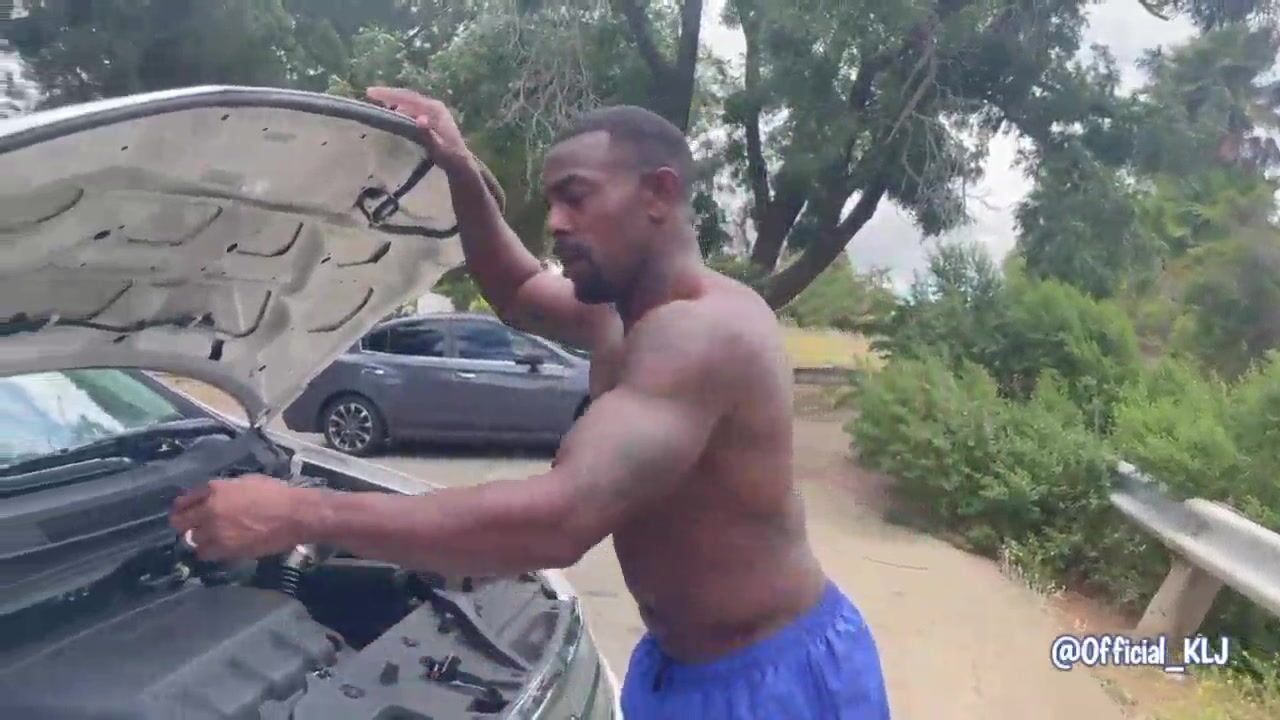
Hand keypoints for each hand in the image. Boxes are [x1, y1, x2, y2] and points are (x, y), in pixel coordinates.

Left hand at [169, 474, 312, 561]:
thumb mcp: (246, 482)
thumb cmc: (276, 494)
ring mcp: (215, 532)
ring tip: (211, 539)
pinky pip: (205, 554)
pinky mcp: (225, 549)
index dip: (182, 508)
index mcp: (215, 489)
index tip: (184, 512)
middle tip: (192, 528)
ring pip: (192, 540)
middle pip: (180, 522)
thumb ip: (224, 490)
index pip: (184, 500)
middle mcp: (209, 510)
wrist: (294, 515)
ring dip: (200, 539)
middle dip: (184, 524)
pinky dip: (210, 551)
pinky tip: (220, 548)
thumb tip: (212, 498)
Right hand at [366, 87, 472, 172]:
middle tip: (370, 92)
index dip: (390, 94)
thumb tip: (418, 120)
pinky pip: (411, 109)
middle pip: (407, 96)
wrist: (460, 163)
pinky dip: (399, 108)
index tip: (373, 93)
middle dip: (389, 94)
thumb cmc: (450, 156)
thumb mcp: (439, 148)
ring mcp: (432, 111)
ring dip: (394, 100)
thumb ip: (428, 134)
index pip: (409, 98)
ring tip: (376, 101)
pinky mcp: (429, 118)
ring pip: (409, 102)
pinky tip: (390, 112)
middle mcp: (434, 106)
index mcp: (435, 109)